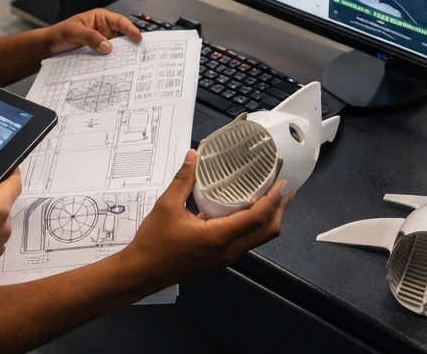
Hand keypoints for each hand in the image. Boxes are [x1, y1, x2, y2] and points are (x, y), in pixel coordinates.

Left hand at [42, 8, 143, 55]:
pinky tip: (117, 69)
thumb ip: (90, 37)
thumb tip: (107, 46)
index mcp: (101, 18)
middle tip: (140, 53)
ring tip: (131, 64)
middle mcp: (104, 30)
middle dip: (130, 44)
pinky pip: (109, 58)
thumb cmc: (59, 33)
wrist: (49, 46)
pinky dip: (113, 62)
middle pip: (122, 36)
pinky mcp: (98, 54)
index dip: (130, 29)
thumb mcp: (73, 31)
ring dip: (122, 55)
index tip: (137, 38)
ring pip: (117, 48)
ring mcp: (102, 43)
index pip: (120, 22)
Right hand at [125, 151, 290, 283]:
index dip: (273, 199)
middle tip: (284, 188)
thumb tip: (193, 155)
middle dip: (280, 210)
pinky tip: (248, 211)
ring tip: (272, 198)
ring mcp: (225, 257)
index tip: (280, 181)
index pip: (257, 219)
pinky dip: (256, 226)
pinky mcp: (220, 259)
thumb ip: (183, 180)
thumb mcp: (166, 205)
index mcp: (218, 237)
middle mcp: (228, 250)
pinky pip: (247, 242)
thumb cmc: (154, 242)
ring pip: (259, 239)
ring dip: (270, 219)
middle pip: (267, 232)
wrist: (142, 272)